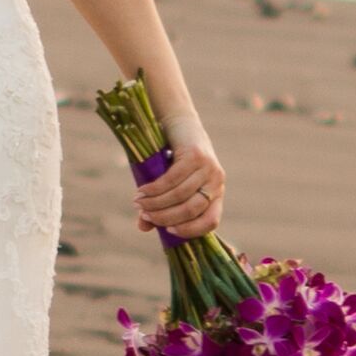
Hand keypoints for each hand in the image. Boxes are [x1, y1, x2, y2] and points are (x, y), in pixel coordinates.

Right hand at [131, 122, 223, 239]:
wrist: (180, 124)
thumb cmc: (175, 160)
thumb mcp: (171, 186)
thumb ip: (159, 208)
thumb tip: (143, 227)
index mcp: (216, 194)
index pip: (211, 221)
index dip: (190, 230)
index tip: (168, 231)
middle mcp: (216, 182)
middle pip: (192, 209)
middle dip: (165, 216)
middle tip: (144, 215)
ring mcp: (208, 168)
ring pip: (180, 195)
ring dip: (156, 203)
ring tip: (139, 203)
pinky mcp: (195, 156)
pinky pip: (172, 179)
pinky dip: (154, 188)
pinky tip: (142, 191)